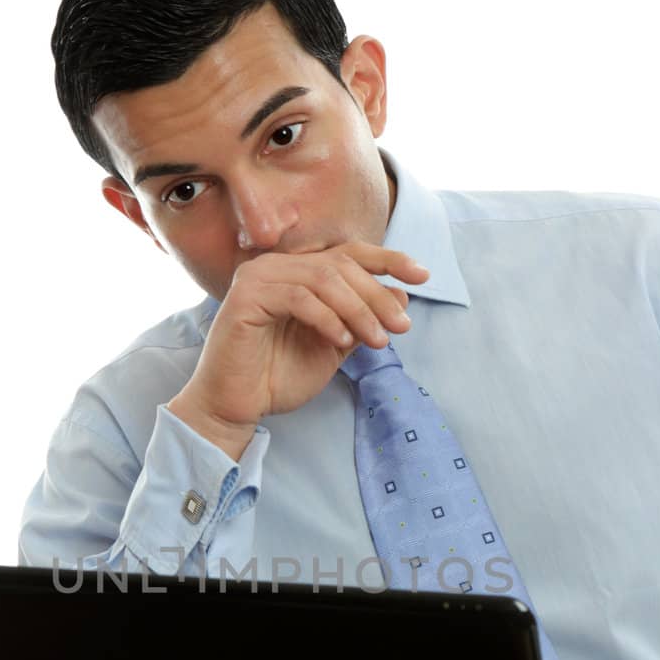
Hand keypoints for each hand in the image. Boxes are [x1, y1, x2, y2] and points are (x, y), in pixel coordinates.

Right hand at [167, 243, 429, 455]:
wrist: (235, 407)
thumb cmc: (277, 378)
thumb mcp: (334, 346)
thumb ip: (362, 319)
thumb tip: (401, 294)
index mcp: (296, 272)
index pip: (348, 253)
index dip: (388, 260)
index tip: (423, 276)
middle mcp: (276, 266)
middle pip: (341, 264)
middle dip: (378, 295)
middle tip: (401, 327)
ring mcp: (258, 277)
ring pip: (324, 278)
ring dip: (359, 310)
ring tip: (378, 341)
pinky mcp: (245, 296)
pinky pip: (299, 298)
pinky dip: (327, 319)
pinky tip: (341, 341)